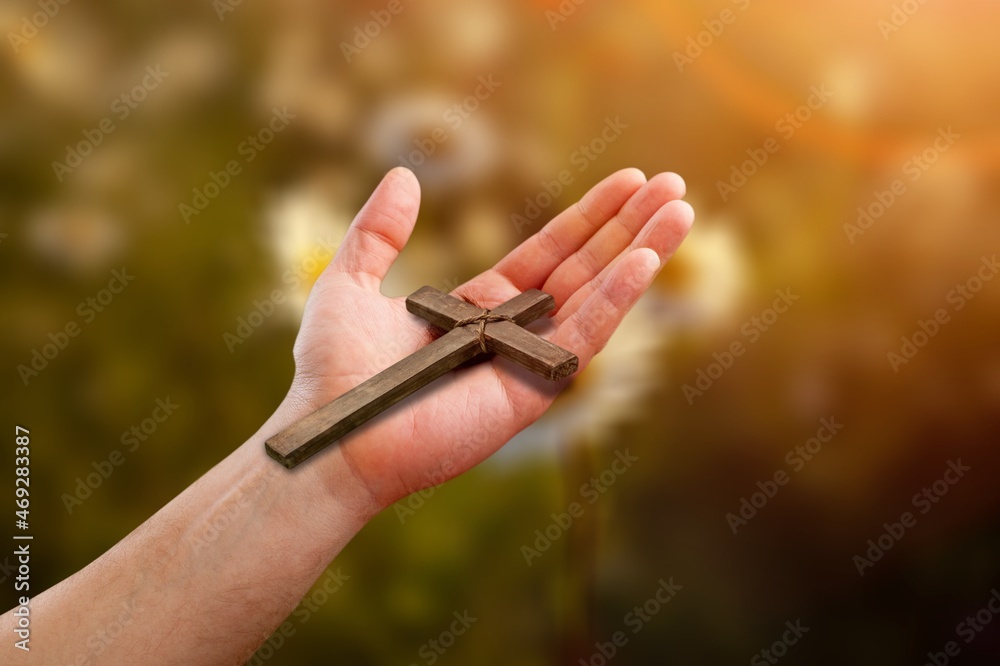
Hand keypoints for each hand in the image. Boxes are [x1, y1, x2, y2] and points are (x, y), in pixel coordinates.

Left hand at [282, 167, 692, 509]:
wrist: (335, 433)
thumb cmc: (334, 370)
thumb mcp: (349, 281)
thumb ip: (378, 230)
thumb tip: (403, 175)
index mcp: (479, 309)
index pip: (549, 253)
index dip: (588, 217)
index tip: (627, 182)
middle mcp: (512, 333)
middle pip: (585, 268)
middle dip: (629, 226)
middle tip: (673, 184)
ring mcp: (527, 363)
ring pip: (597, 298)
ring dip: (641, 253)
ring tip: (681, 210)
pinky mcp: (533, 391)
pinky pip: (584, 339)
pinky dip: (617, 300)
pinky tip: (645, 261)